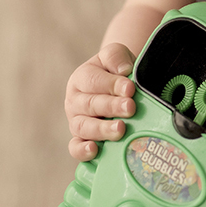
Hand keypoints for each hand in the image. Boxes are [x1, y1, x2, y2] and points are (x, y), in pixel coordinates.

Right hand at [65, 43, 135, 161]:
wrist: (116, 85)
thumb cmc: (115, 71)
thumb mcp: (115, 56)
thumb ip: (116, 57)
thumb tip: (123, 71)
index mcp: (81, 78)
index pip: (94, 81)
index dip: (112, 85)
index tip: (130, 88)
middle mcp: (75, 101)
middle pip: (90, 105)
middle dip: (111, 107)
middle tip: (130, 108)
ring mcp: (76, 121)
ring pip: (83, 127)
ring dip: (102, 129)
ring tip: (120, 129)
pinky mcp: (80, 140)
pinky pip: (75, 147)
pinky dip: (82, 151)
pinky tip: (95, 150)